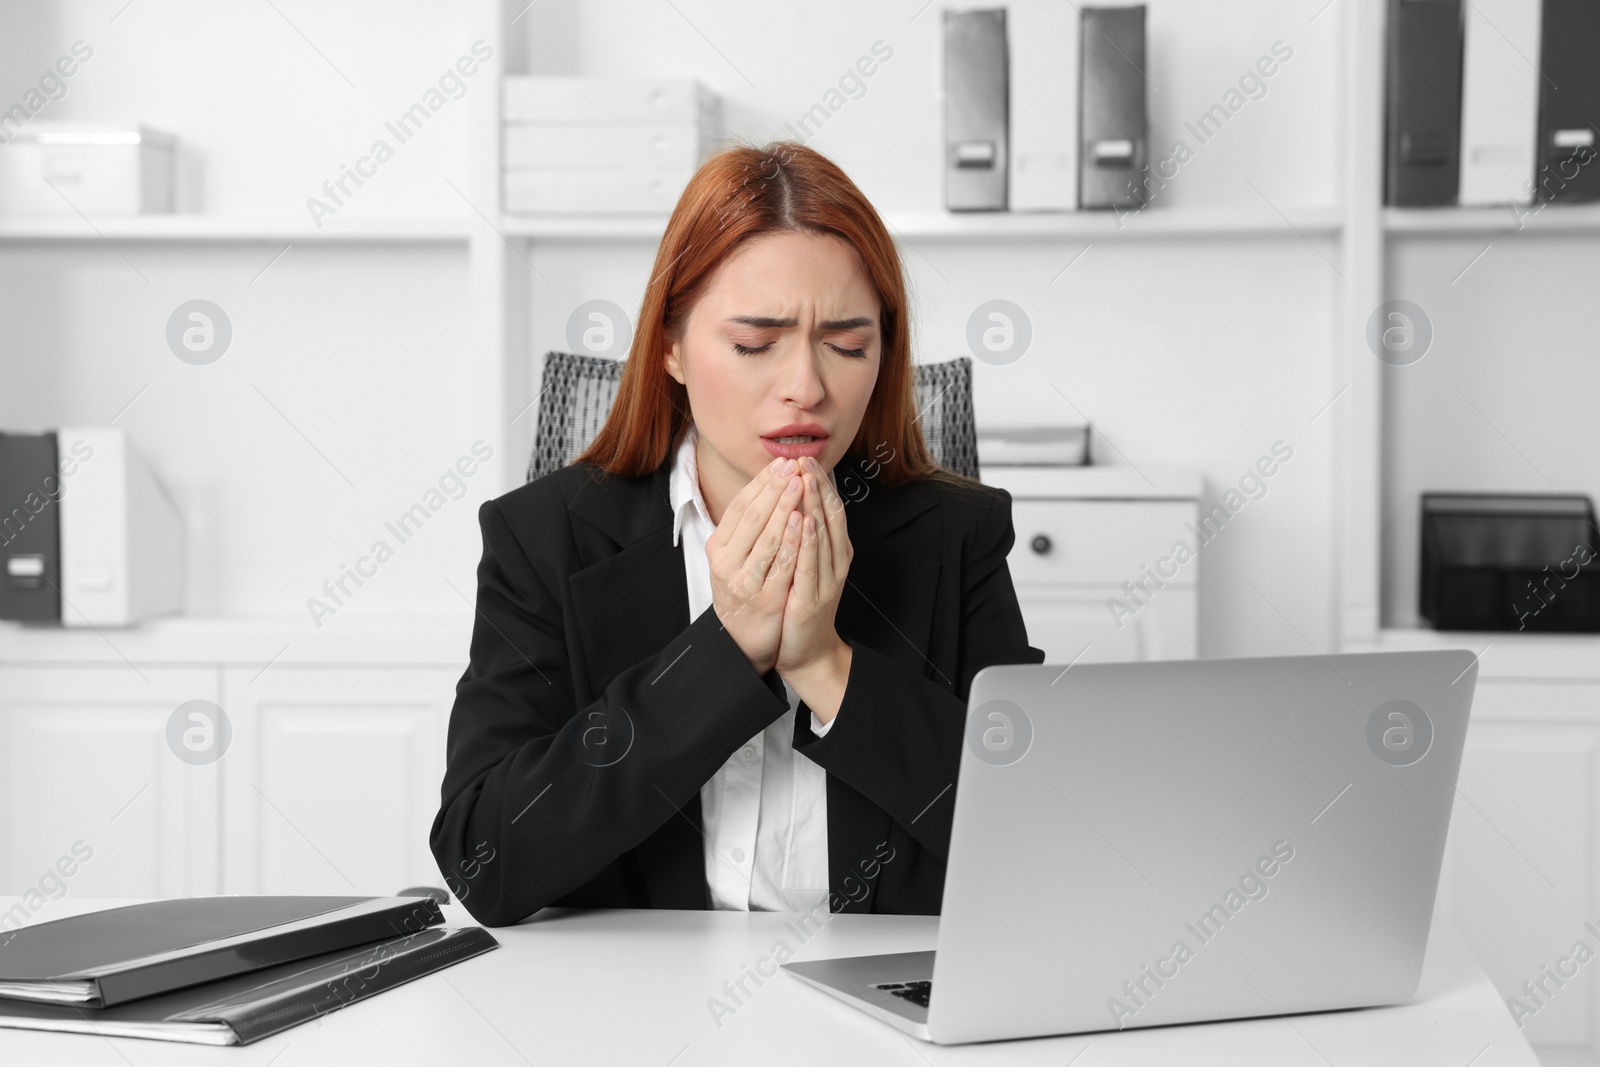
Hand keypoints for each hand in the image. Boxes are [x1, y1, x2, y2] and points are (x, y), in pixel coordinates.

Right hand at [706, 456, 804, 675]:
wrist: (745, 643)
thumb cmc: (744, 594)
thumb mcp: (733, 560)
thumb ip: (744, 530)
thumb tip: (766, 487)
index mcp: (718, 548)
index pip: (740, 506)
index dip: (761, 483)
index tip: (781, 464)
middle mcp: (726, 563)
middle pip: (753, 516)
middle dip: (775, 487)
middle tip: (794, 466)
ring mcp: (744, 582)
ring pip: (767, 536)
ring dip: (785, 506)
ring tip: (800, 483)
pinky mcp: (765, 599)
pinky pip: (781, 564)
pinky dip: (792, 540)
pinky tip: (802, 521)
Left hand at [775, 456, 852, 675]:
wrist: (808, 650)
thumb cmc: (803, 604)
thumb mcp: (808, 564)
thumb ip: (808, 535)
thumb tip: (799, 500)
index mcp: (835, 552)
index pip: (830, 510)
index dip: (820, 483)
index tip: (805, 459)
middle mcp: (836, 562)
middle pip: (830, 517)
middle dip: (816, 486)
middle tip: (805, 460)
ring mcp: (827, 581)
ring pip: (822, 537)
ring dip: (813, 506)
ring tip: (804, 480)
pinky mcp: (812, 599)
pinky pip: (810, 566)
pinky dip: (807, 543)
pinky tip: (802, 522)